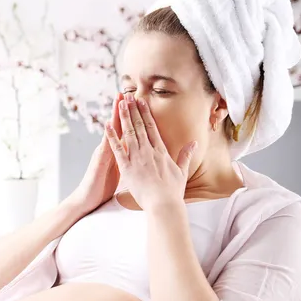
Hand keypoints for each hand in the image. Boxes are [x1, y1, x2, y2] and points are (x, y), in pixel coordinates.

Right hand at [70, 92, 126, 215]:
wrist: (87, 199)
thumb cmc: (102, 187)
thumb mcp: (117, 171)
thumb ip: (124, 160)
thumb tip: (135, 154)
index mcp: (116, 151)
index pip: (125, 131)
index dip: (132, 117)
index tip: (138, 103)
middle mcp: (108, 149)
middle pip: (118, 126)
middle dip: (123, 110)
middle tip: (128, 92)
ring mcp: (102, 153)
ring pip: (110, 131)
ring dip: (114, 116)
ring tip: (118, 101)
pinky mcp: (98, 162)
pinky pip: (104, 147)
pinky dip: (107, 136)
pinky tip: (107, 125)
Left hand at [104, 93, 197, 211]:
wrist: (164, 204)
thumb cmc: (173, 192)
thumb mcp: (182, 172)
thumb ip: (185, 156)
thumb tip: (194, 143)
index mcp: (161, 152)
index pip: (151, 128)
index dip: (145, 113)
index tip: (141, 102)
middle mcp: (149, 151)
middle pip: (139, 126)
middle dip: (133, 110)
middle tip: (127, 96)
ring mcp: (137, 158)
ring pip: (129, 133)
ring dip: (124, 117)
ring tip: (119, 103)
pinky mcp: (127, 168)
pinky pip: (117, 149)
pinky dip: (112, 137)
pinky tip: (107, 125)